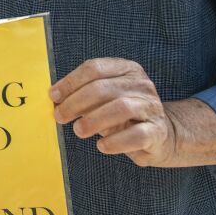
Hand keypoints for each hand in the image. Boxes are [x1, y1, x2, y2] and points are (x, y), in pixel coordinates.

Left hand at [50, 57, 177, 166]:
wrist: (162, 134)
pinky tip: (102, 146)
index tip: (53, 96)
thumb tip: (55, 100)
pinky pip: (136, 135)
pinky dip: (115, 141)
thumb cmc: (123, 115)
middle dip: (76, 102)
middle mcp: (141, 84)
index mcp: (126, 69)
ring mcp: (151, 107)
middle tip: (60, 116)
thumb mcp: (104, 99)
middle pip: (103, 88)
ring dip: (93, 120)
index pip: (94, 68)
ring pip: (120, 108)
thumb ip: (83, 95)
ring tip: (78, 130)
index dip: (70, 82)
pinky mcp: (157, 131)